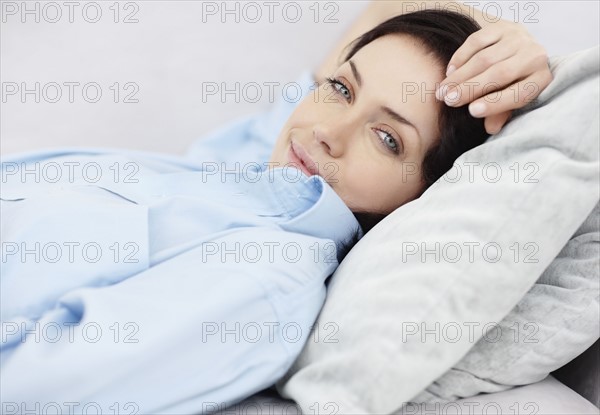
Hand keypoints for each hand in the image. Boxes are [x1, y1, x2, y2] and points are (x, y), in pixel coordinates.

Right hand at [436, 20, 552, 134]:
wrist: (515, 46)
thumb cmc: (512, 81)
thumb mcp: (510, 99)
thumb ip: (500, 112)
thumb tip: (491, 128)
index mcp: (540, 79)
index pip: (519, 94)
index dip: (495, 104)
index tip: (471, 111)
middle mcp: (535, 56)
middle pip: (499, 74)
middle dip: (470, 89)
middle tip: (448, 101)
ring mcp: (519, 38)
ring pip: (484, 59)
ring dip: (459, 77)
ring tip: (442, 91)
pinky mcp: (502, 26)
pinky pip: (476, 42)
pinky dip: (460, 58)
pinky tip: (450, 72)